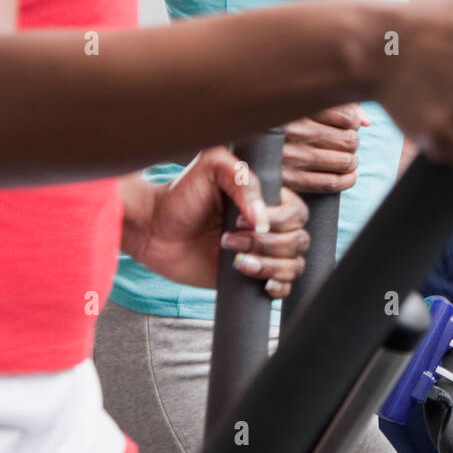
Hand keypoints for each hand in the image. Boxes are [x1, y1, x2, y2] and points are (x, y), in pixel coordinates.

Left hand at [130, 147, 310, 297]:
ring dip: (269, 265)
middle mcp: (268, 225)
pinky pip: (285, 285)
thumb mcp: (211, 167)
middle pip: (298, 239)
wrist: (153, 229)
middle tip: (229, 240)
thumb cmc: (180, 195)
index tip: (241, 221)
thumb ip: (242, 179)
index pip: (297, 212)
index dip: (277, 221)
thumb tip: (262, 221)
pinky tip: (263, 282)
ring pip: (294, 264)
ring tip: (236, 262)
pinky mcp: (251, 276)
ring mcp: (262, 252)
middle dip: (267, 244)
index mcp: (266, 198)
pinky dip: (280, 286)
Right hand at [282, 104, 364, 194]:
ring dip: (351, 160)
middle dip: (352, 141)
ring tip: (347, 157)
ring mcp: (290, 157)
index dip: (353, 122)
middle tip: (345, 142)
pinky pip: (331, 182)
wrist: (240, 150)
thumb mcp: (300, 103)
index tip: (347, 124)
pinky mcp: (288, 179)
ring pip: (344, 161)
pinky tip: (350, 175)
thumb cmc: (278, 122)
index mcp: (296, 106)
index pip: (346, 117)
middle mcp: (292, 132)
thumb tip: (366, 122)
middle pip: (348, 140)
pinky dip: (348, 179)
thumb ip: (338, 104)